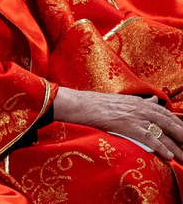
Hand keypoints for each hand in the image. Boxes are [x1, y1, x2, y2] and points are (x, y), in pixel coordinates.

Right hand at [54, 87, 182, 161]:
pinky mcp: (128, 125)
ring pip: (163, 133)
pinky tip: (168, 155)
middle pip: (170, 124)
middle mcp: (142, 108)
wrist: (82, 104)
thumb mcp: (124, 99)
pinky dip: (160, 147)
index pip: (167, 115)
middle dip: (182, 137)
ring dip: (176, 148)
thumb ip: (142, 102)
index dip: (179, 126)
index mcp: (142, 103)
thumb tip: (155, 100)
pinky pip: (149, 137)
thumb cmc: (99, 103)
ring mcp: (136, 117)